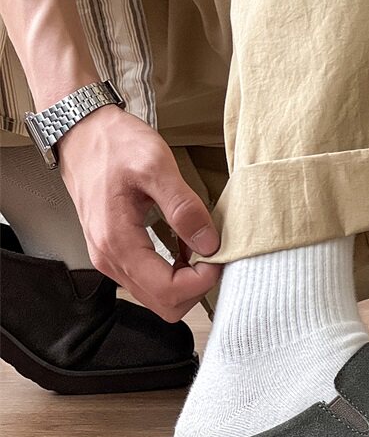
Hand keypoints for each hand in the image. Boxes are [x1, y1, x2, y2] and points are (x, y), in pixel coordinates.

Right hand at [59, 105, 221, 321]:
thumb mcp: (156, 166)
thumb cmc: (114, 144)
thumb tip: (208, 243)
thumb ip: (184, 207)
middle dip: (196, 286)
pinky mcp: (116, 252)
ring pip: (158, 297)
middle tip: (213, 254)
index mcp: (118, 242)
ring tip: (201, 247)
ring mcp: (110, 258)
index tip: (218, 256)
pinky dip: (174, 272)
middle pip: (165, 304)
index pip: (168, 291)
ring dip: (186, 281)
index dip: (202, 281)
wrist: (82, 132)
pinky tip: (185, 247)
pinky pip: (150, 280)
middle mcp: (110, 259)